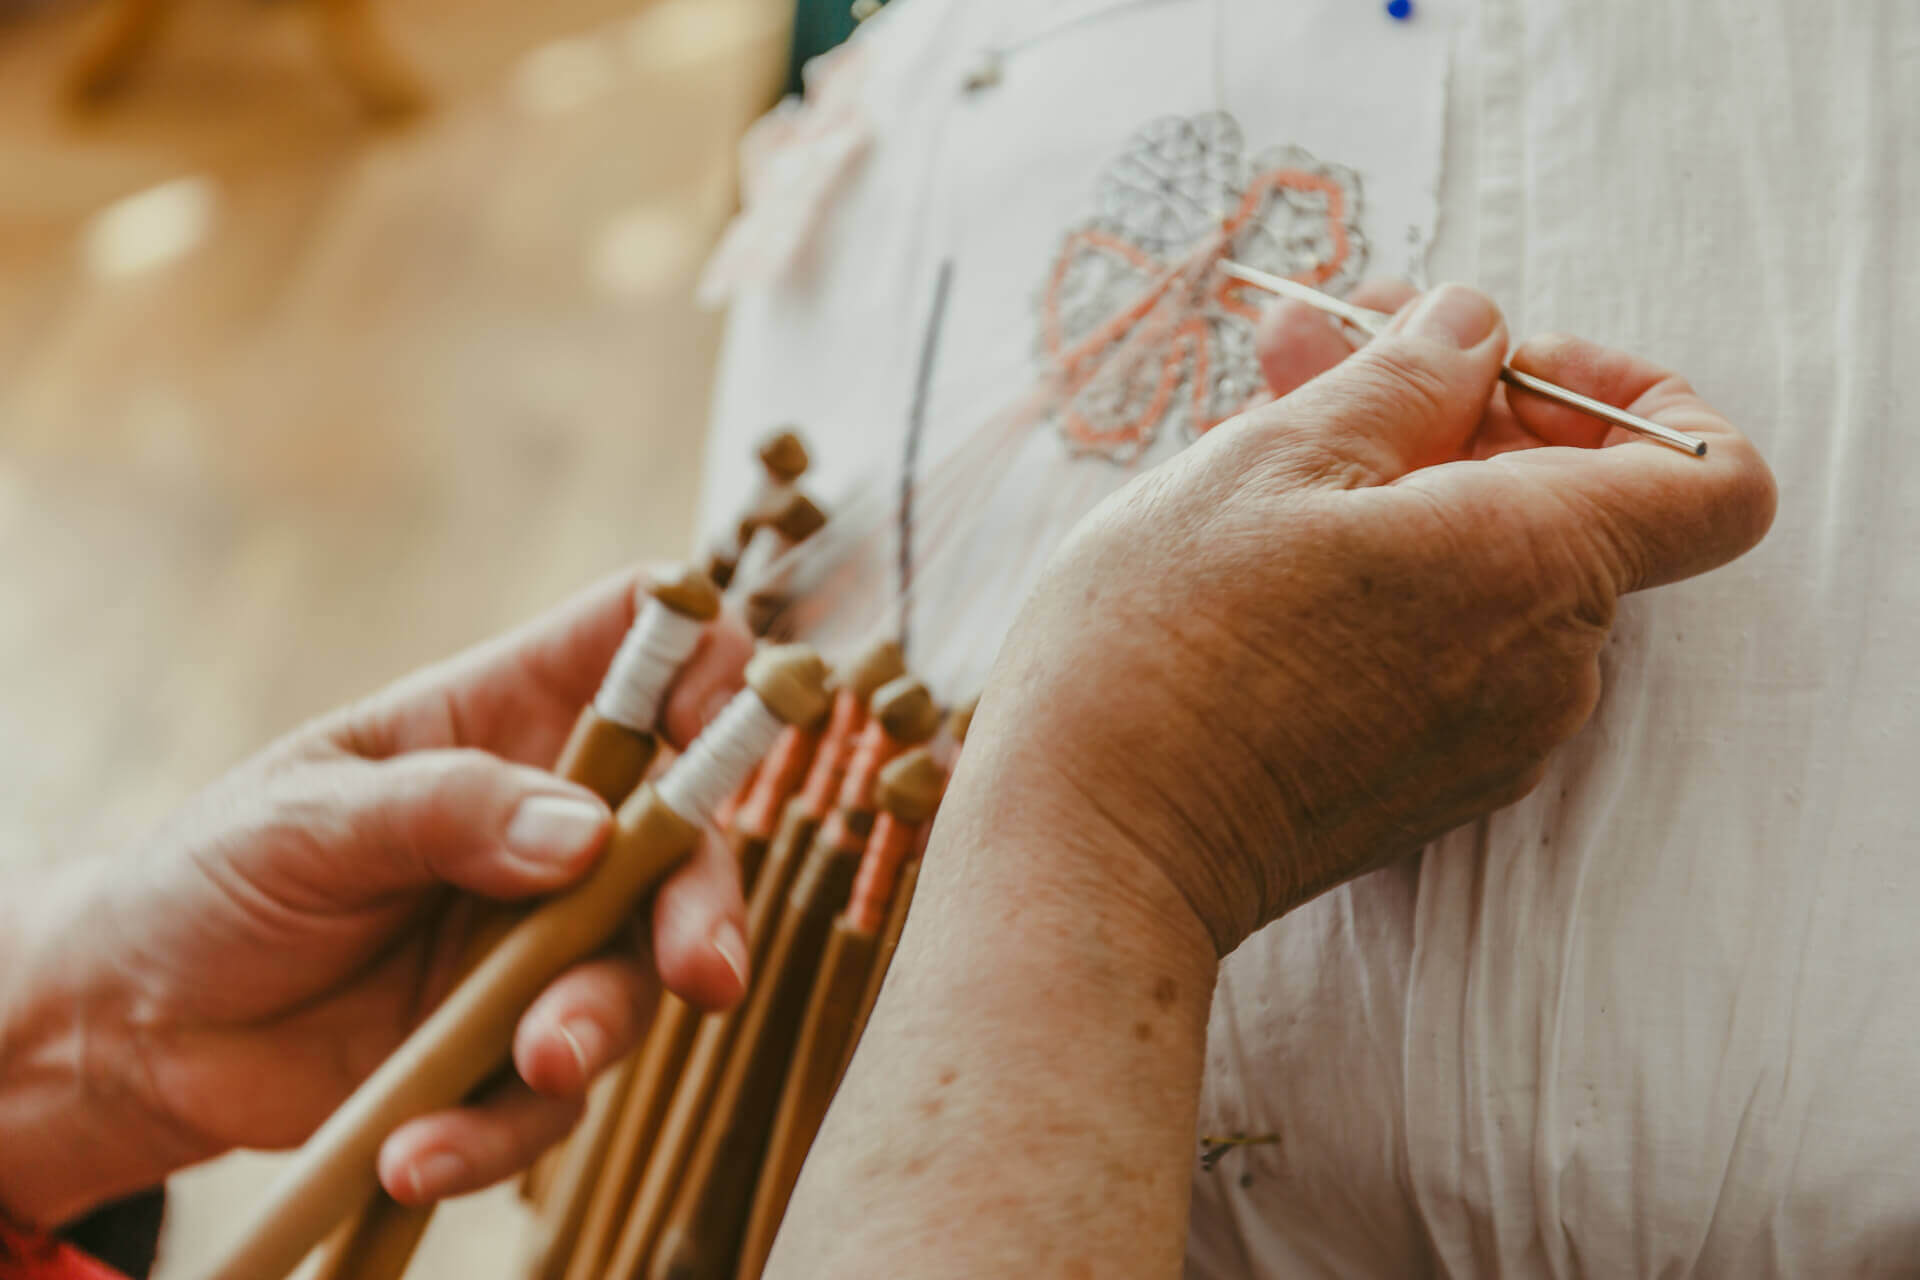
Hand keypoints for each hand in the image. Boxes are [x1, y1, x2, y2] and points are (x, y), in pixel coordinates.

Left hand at [0, 570, 752, 1226]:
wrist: (141, 1028)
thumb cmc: (214, 876)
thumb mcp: (304, 819)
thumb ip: (444, 810)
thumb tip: (584, 834)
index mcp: (504, 717)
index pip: (638, 645)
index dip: (700, 656)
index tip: (714, 715)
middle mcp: (549, 823)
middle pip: (682, 838)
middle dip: (705, 904)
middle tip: (700, 972)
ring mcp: (538, 938)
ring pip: (633, 978)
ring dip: (595, 1026)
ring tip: (529, 1064)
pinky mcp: (507, 1045)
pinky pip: (546, 1098)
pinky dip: (494, 1131)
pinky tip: (416, 1151)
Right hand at [965, 283, 1776, 955]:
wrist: (1091, 844)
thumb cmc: (1164, 643)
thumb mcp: (1272, 457)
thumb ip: (1403, 378)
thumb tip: (1473, 327)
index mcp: (1538, 567)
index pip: (1714, 478)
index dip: (1633, 395)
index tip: (1503, 366)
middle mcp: (1549, 669)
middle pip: (1572, 507)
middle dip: (1458, 406)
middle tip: (1327, 339)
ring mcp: (1492, 740)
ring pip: (1490, 571)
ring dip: (1402, 478)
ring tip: (1265, 416)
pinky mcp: (1425, 782)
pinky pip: (1446, 644)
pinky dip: (1386, 571)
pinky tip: (1267, 529)